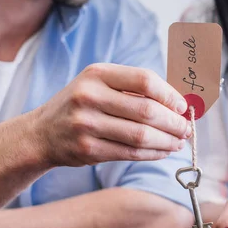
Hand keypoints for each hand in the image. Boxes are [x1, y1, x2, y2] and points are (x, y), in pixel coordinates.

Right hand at [34, 63, 190, 166]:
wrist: (41, 134)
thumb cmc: (80, 106)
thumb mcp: (98, 85)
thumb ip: (133, 89)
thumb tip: (177, 104)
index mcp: (97, 74)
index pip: (144, 80)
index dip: (169, 94)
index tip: (182, 106)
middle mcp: (89, 96)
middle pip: (146, 110)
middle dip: (173, 122)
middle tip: (187, 129)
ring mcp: (87, 124)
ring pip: (141, 135)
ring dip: (167, 141)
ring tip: (179, 143)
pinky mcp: (88, 149)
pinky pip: (130, 153)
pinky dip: (152, 153)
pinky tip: (163, 151)